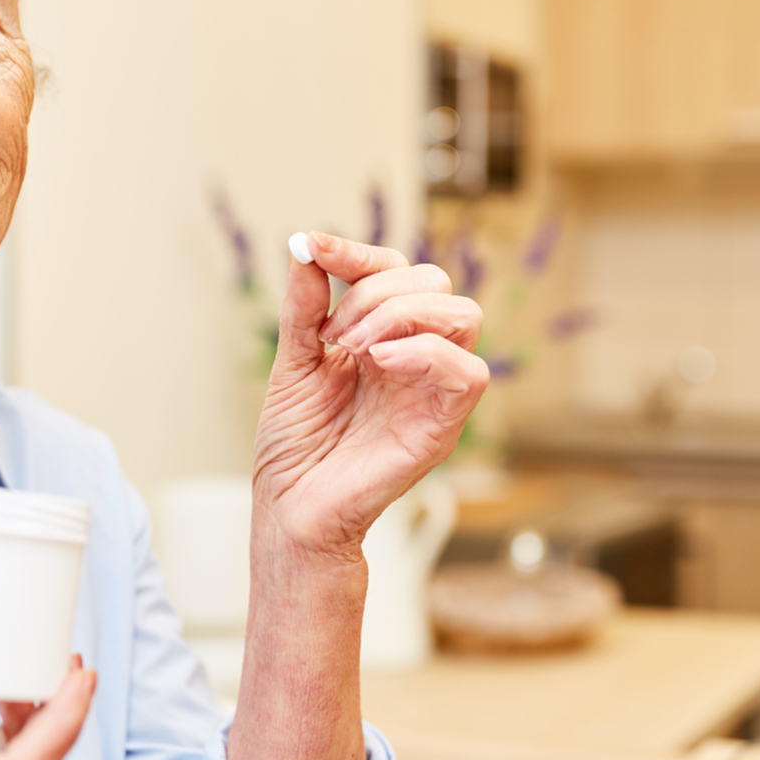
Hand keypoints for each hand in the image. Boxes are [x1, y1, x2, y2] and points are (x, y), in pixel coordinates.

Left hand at [252, 233, 486, 558]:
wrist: (291, 510)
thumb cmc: (295, 448)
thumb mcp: (290, 363)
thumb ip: (303, 308)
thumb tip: (307, 248)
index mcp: (382, 338)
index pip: (395, 271)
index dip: (357, 253)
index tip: (313, 248)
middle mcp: (415, 359)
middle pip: (435, 282)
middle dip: (377, 290)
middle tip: (334, 334)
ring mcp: (432, 391)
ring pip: (463, 315)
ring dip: (402, 315)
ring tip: (355, 348)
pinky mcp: (443, 426)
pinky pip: (469, 373)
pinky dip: (424, 353)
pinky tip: (379, 363)